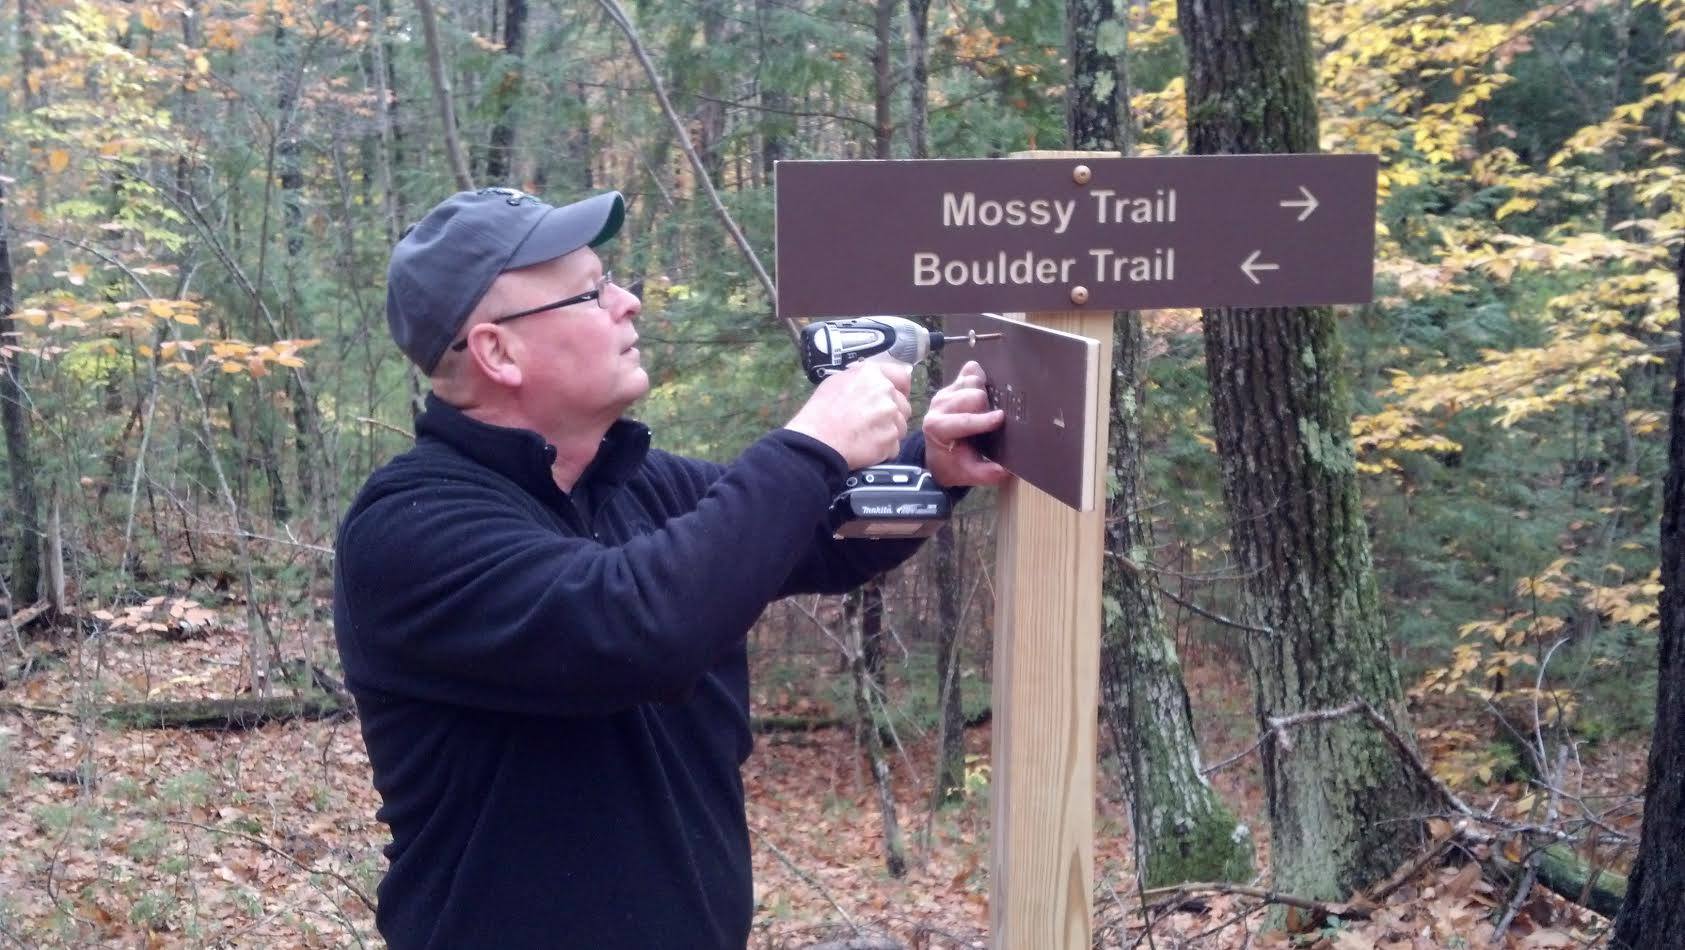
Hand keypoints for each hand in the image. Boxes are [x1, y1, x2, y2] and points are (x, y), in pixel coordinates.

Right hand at [784, 360, 911, 469]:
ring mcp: (890, 416)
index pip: (902, 376)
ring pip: (900, 426)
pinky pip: (894, 446)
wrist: (816, 440)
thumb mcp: (836, 381)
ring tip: (866, 437)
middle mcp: (885, 392)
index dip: (902, 389)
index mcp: (872, 374)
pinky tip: (866, 448)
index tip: (897, 397)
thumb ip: (862, 377)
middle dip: (892, 415)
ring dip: (889, 433)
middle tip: (872, 423)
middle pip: (903, 405)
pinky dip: (883, 449)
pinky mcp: (890, 439)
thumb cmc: (820, 412)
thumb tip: (879, 378)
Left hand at [923, 361, 1009, 487]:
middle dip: (985, 406)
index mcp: (938, 429)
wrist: (939, 455)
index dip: (982, 420)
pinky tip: (986, 388)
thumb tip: (1005, 470)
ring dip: (984, 392)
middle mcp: (938, 407)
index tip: (1000, 419)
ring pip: (971, 381)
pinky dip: (981, 378)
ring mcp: (944, 393)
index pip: (962, 421)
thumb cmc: (955, 465)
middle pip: (970, 396)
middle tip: (994, 418)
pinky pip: (971, 371)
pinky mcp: (952, 385)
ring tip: (989, 407)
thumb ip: (986, 473)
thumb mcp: (969, 475)